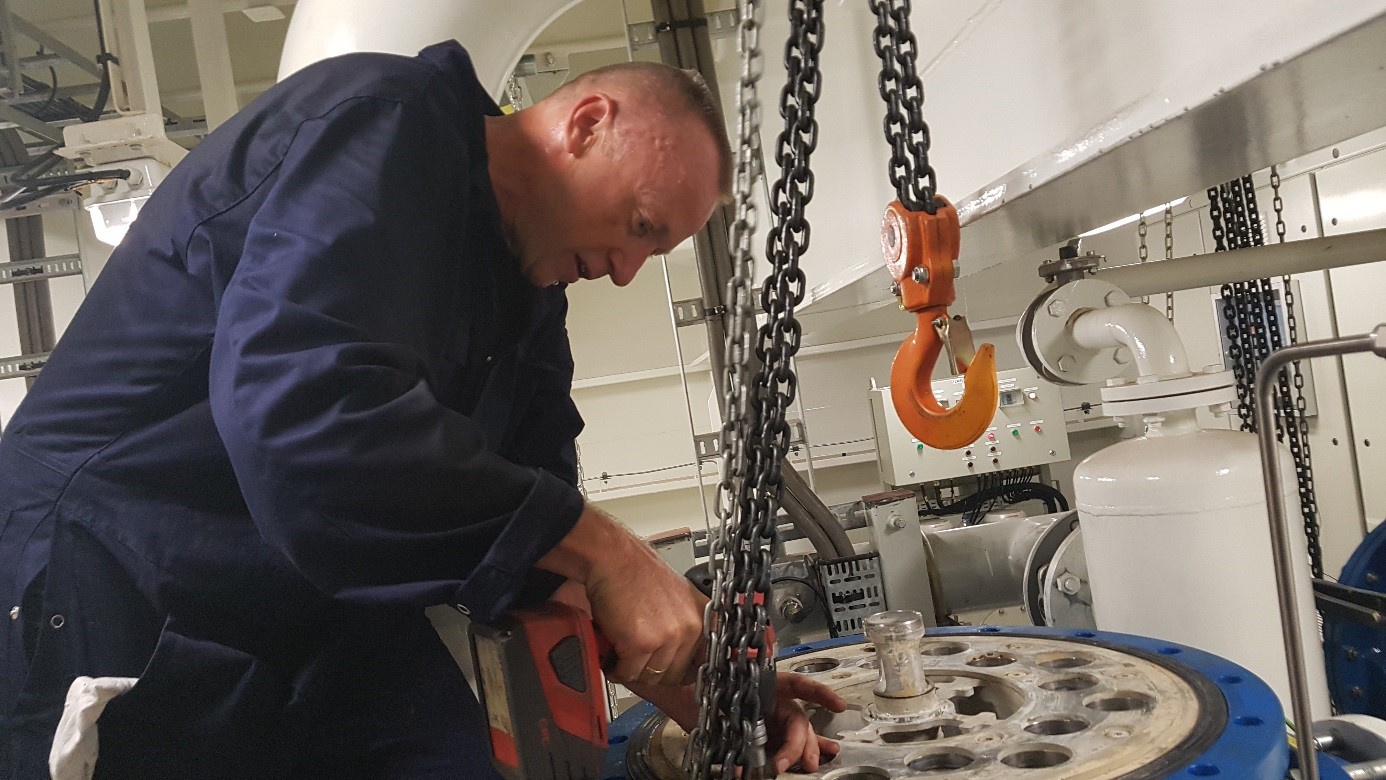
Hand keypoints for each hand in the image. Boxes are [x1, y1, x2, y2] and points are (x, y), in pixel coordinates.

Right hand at [538, 504, 706, 685]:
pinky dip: (616, 667)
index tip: (667, 672)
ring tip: (622, 650)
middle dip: (651, 670)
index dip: (679, 670)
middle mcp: (690, 628)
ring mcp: (667, 637)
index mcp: (702, 616)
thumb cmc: (637, 572)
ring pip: (650, 676)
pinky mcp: (641, 644)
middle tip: (636, 657)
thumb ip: (684, 625)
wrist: (614, 558)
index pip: (701, 663)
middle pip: (673, 674)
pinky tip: (612, 650)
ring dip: (632, 668)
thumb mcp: (677, 597)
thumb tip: (680, 658)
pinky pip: (628, 672)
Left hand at [630, 671, 846, 774]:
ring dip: (803, 752)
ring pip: (795, 737)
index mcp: (765, 683)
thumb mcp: (712, 676)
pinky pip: (780, 750)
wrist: (681, 695)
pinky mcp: (760, 738)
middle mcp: (771, 703)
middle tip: (790, 761)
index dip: (819, 693)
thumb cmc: (700, 681)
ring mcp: (768, 722)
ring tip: (806, 766)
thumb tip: (736, 701)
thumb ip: (725, 683)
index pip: (797, 684)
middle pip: (797, 721)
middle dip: (801, 742)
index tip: (837, 705)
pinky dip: (793, 759)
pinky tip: (804, 766)